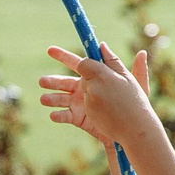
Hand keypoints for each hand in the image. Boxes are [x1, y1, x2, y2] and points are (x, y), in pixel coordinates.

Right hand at [39, 45, 156, 149]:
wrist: (129, 130)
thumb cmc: (132, 105)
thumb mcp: (130, 82)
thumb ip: (117, 63)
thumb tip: (103, 45)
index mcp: (93, 77)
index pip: (77, 64)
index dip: (63, 56)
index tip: (50, 50)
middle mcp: (84, 89)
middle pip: (64, 82)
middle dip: (52, 81)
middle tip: (42, 81)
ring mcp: (80, 104)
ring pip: (61, 99)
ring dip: (51, 98)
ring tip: (44, 99)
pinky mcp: (78, 119)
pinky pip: (65, 116)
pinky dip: (58, 115)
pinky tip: (53, 115)